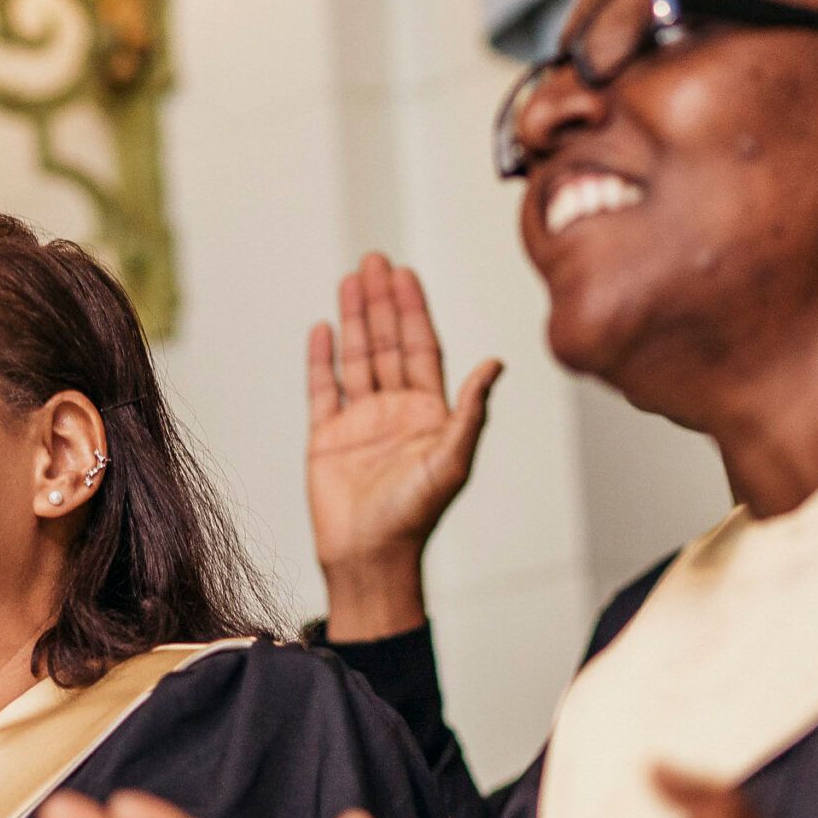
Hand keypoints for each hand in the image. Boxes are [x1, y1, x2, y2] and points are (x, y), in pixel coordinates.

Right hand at [307, 254, 501, 641]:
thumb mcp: (452, 461)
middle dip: (381, 302)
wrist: (368, 556)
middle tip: (374, 261)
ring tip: (349, 281)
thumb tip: (496, 365)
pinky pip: (323, 390)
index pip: (421, 348)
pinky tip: (322, 330)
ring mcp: (359, 422)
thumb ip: (471, 411)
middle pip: (388, 343)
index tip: (404, 274)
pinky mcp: (326, 438)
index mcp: (427, 412)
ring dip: (354, 319)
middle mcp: (394, 410)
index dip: (413, 310)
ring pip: (356, 358)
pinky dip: (321, 360)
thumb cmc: (414, 517)